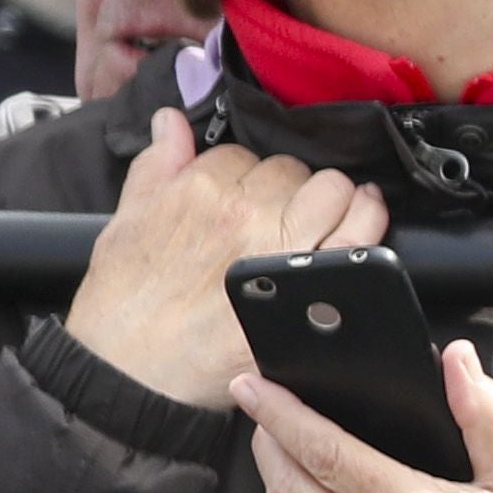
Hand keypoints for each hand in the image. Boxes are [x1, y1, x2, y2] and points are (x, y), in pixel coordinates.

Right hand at [68, 112, 378, 411]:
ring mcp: (281, 248)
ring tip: (325, 213)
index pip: (244, 155)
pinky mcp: (308, 288)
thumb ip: (156, 166)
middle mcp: (244, 213)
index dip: (248, 176)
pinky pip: (358, 236)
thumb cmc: (123, 305)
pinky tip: (366, 214)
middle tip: (281, 213)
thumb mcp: (125, 221)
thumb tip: (171, 122)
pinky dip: (369, 218)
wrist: (131, 370)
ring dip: (332, 197)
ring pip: (331, 191)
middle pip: (292, 171)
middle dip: (290, 186)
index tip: (247, 196)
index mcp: (198, 190)